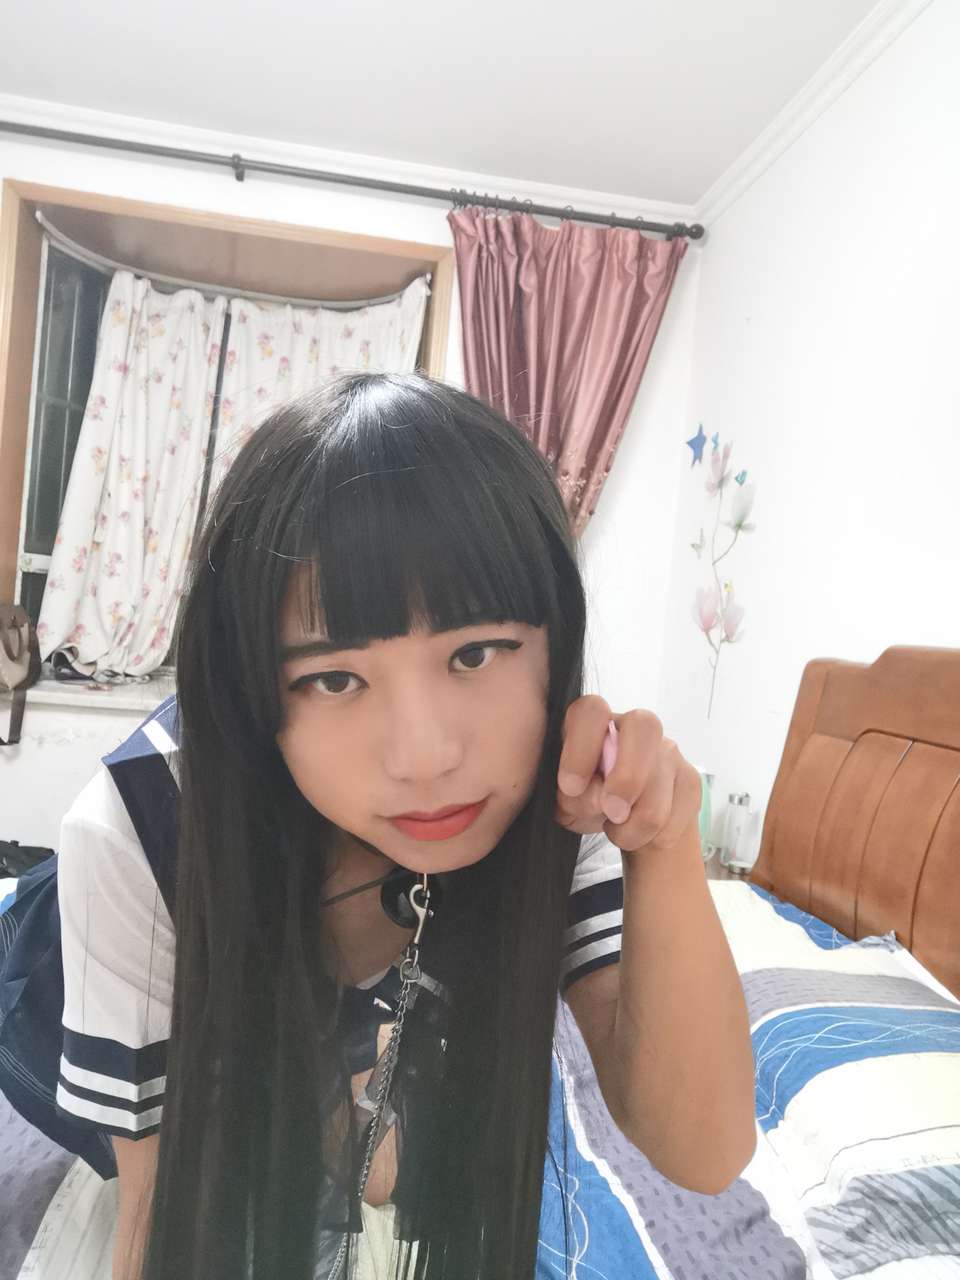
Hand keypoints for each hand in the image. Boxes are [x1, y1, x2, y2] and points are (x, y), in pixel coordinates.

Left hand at [555, 696, 701, 854]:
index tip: (571, 788)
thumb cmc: (582, 797)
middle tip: (612, 812)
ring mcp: (666, 749)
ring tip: (616, 831)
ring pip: (660, 786)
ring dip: (633, 827)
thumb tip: (598, 799)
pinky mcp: (689, 778)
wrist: (616, 818)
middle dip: (628, 777)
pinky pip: (677, 816)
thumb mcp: (566, 800)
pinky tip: (640, 834)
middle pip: (644, 728)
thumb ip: (573, 796)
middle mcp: (632, 725)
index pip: (592, 712)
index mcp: (592, 720)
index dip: (582, 749)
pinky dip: (655, 838)